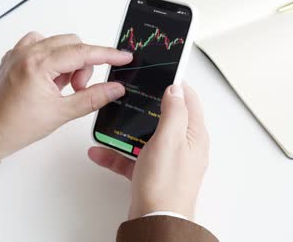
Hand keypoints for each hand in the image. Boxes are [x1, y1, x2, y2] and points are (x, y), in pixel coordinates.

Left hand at [0, 32, 132, 158]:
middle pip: (71, 43)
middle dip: (83, 64)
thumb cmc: (18, 125)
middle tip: (79, 87)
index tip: (123, 57)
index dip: (107, 54)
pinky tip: (49, 76)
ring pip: (56, 42)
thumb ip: (93, 97)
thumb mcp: (62, 113)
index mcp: (38, 65)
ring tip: (61, 85)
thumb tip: (115, 88)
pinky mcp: (13, 56)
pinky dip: (50, 57)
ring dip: (67, 60)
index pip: (82, 52)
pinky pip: (39, 45)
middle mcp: (26, 53)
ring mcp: (17, 52)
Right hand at [88, 84, 208, 218]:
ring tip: (111, 124)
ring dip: (126, 131)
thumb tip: (175, 88)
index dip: (176, 83)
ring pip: (145, 136)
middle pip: (165, 116)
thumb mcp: (168, 139)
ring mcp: (166, 160)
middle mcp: (182, 146)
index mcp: (193, 135)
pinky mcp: (150, 172)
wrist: (155, 221)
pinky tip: (100, 151)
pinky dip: (116, 153)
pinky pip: (131, 157)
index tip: (161, 71)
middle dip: (145, 106)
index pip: (189, 99)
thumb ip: (173, 111)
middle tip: (132, 94)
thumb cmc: (166, 185)